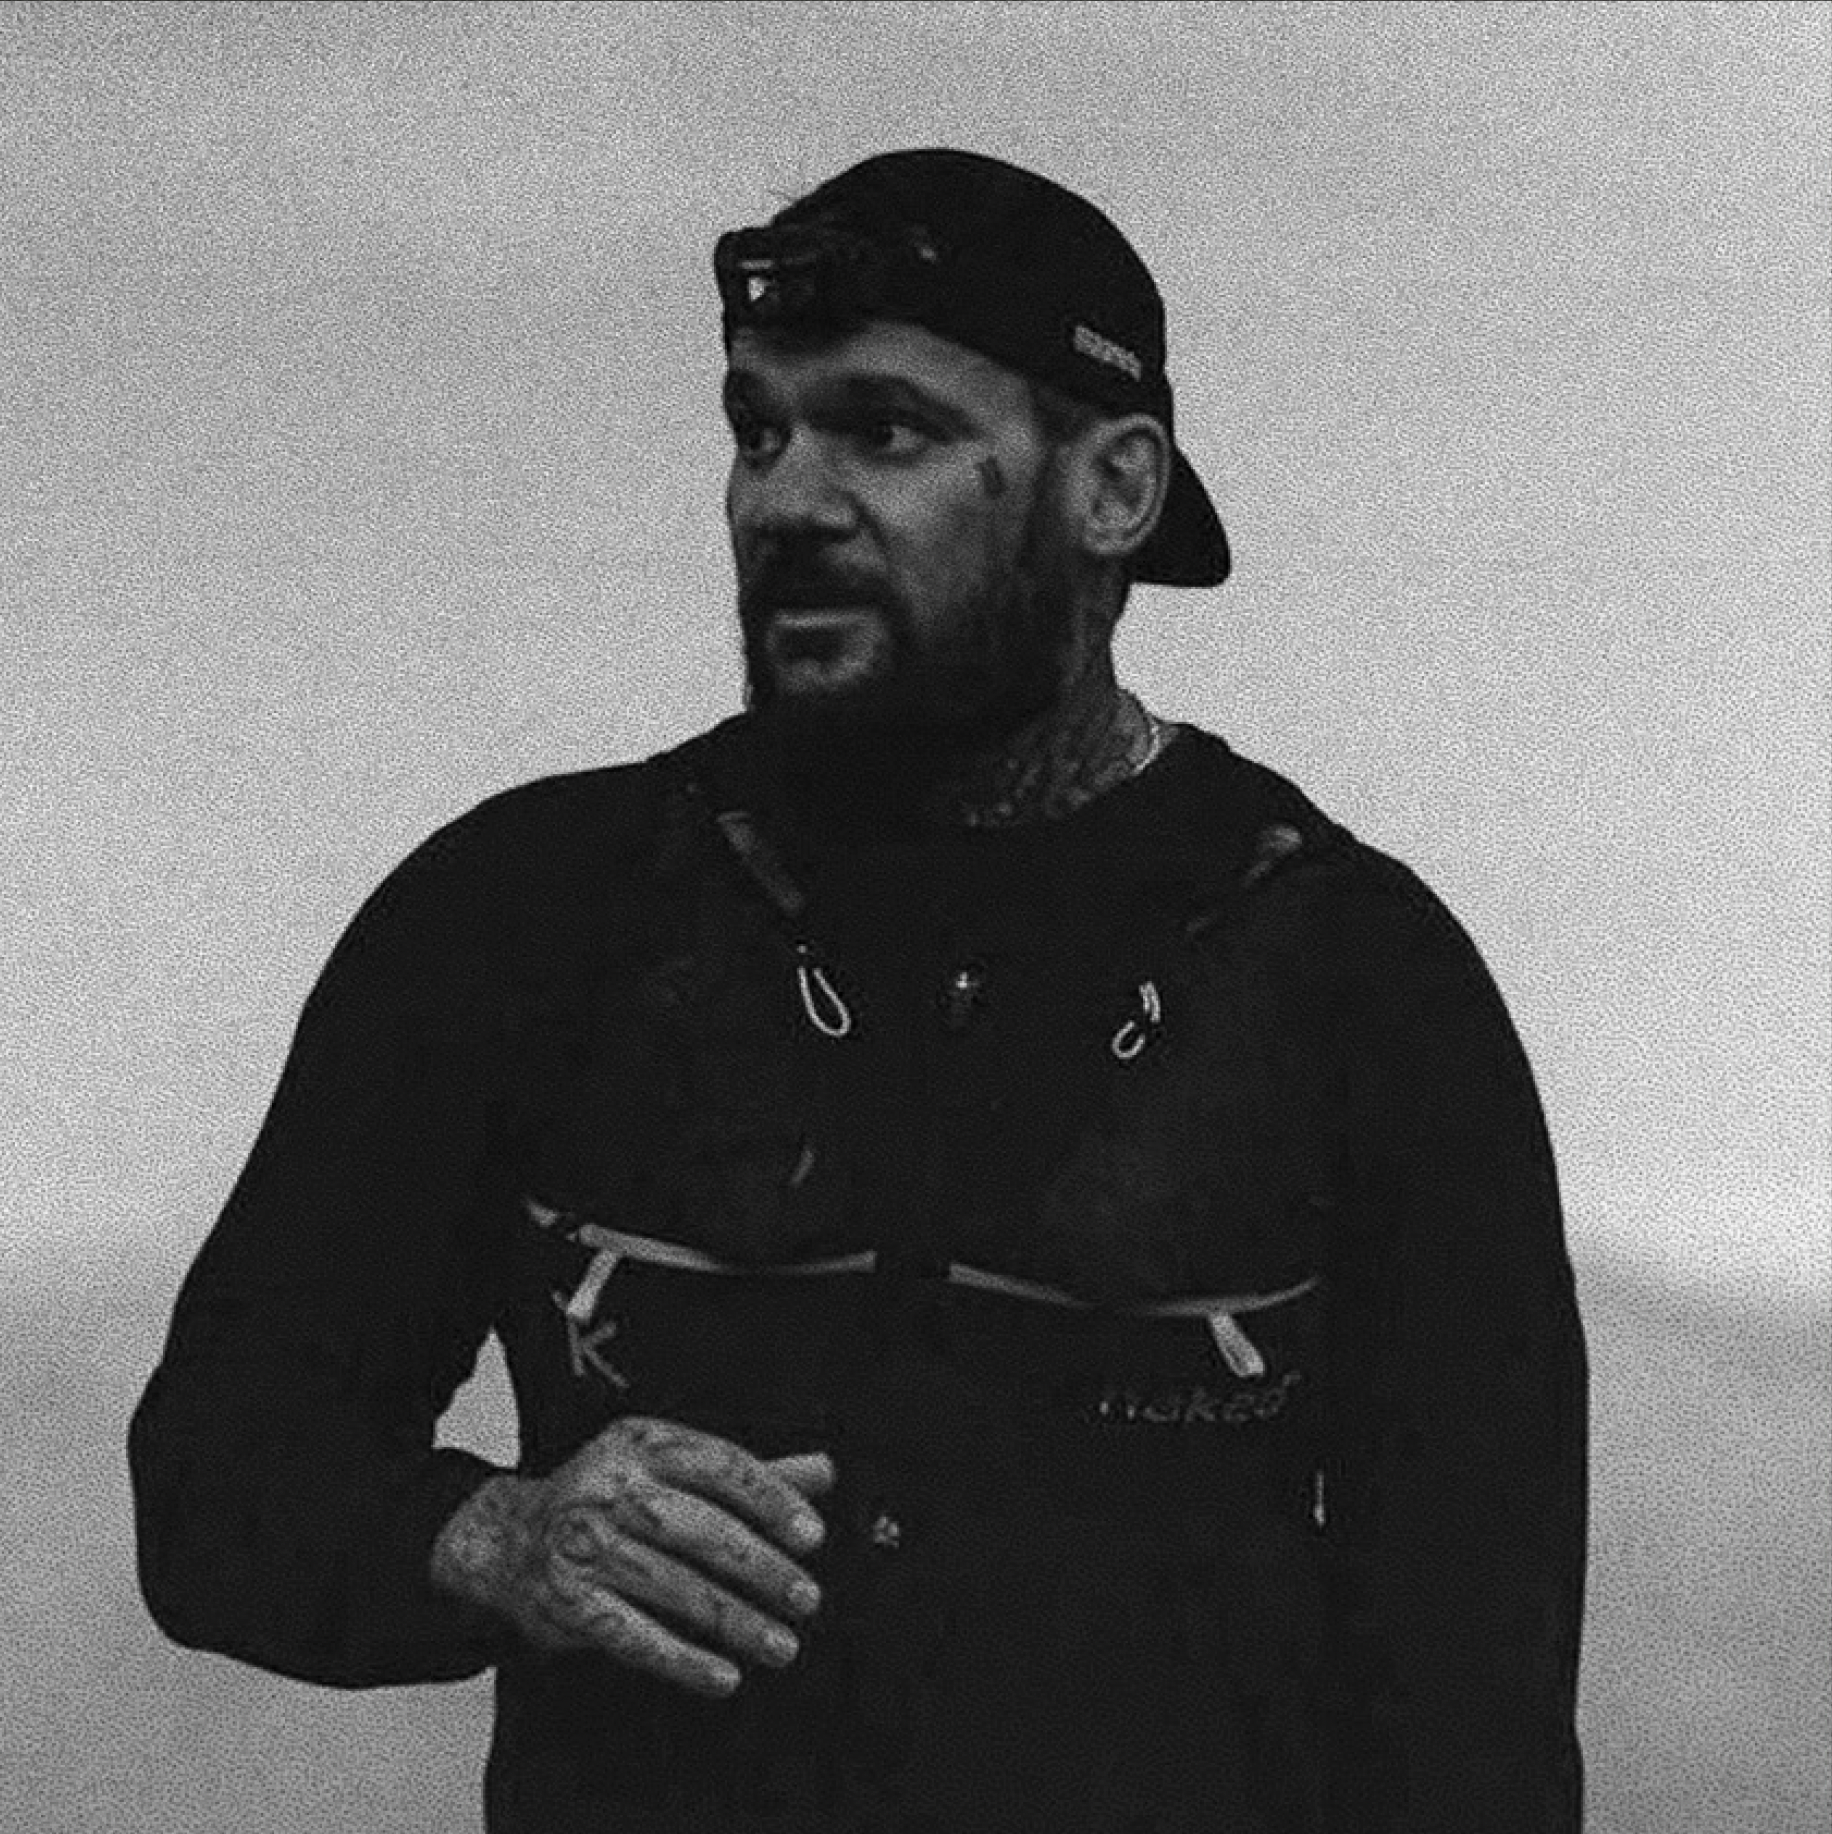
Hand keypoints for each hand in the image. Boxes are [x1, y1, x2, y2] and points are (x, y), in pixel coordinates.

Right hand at [432, 1416, 833, 1695]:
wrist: (510, 1539)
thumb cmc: (614, 1499)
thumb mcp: (671, 1470)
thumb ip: (747, 1474)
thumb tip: (825, 1472)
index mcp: (641, 1442)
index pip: (719, 1464)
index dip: (770, 1499)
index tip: (813, 1537)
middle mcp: (607, 1487)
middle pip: (699, 1528)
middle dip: (761, 1567)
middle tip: (808, 1598)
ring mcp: (583, 1545)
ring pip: (673, 1587)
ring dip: (735, 1621)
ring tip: (783, 1645)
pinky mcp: (566, 1602)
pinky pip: (633, 1636)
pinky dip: (682, 1660)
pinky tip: (725, 1676)